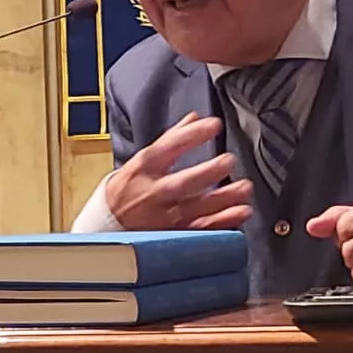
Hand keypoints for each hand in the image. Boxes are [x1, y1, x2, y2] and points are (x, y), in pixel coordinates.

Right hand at [106, 113, 253, 229]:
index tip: (214, 124)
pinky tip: (240, 212)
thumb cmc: (128, 187)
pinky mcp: (174, 234)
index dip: (192, 135)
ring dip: (223, 199)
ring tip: (244, 188)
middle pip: (182, 182)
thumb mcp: (143, 159)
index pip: (168, 147)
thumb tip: (194, 118)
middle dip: (207, 172)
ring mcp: (164, 216)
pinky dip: (222, 222)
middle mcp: (154, 192)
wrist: (108, 222)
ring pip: (196, 208)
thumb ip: (171, 138)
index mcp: (144, 167)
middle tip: (229, 161)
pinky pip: (201, 229)